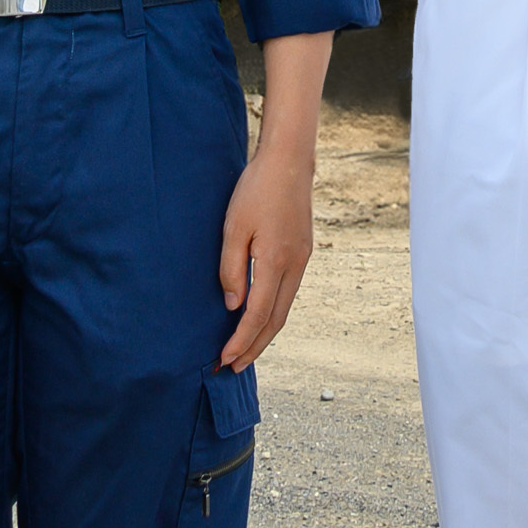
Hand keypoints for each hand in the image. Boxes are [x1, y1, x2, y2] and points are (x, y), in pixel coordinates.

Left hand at [214, 145, 317, 369]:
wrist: (289, 160)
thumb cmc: (256, 189)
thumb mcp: (234, 227)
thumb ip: (231, 269)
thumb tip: (234, 306)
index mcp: (276, 261)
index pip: (257, 315)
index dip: (241, 341)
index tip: (224, 359)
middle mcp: (295, 266)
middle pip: (276, 320)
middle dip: (255, 347)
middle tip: (233, 367)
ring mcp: (303, 259)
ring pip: (284, 308)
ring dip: (265, 333)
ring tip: (246, 349)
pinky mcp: (303, 251)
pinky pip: (288, 292)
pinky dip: (274, 312)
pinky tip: (261, 316)